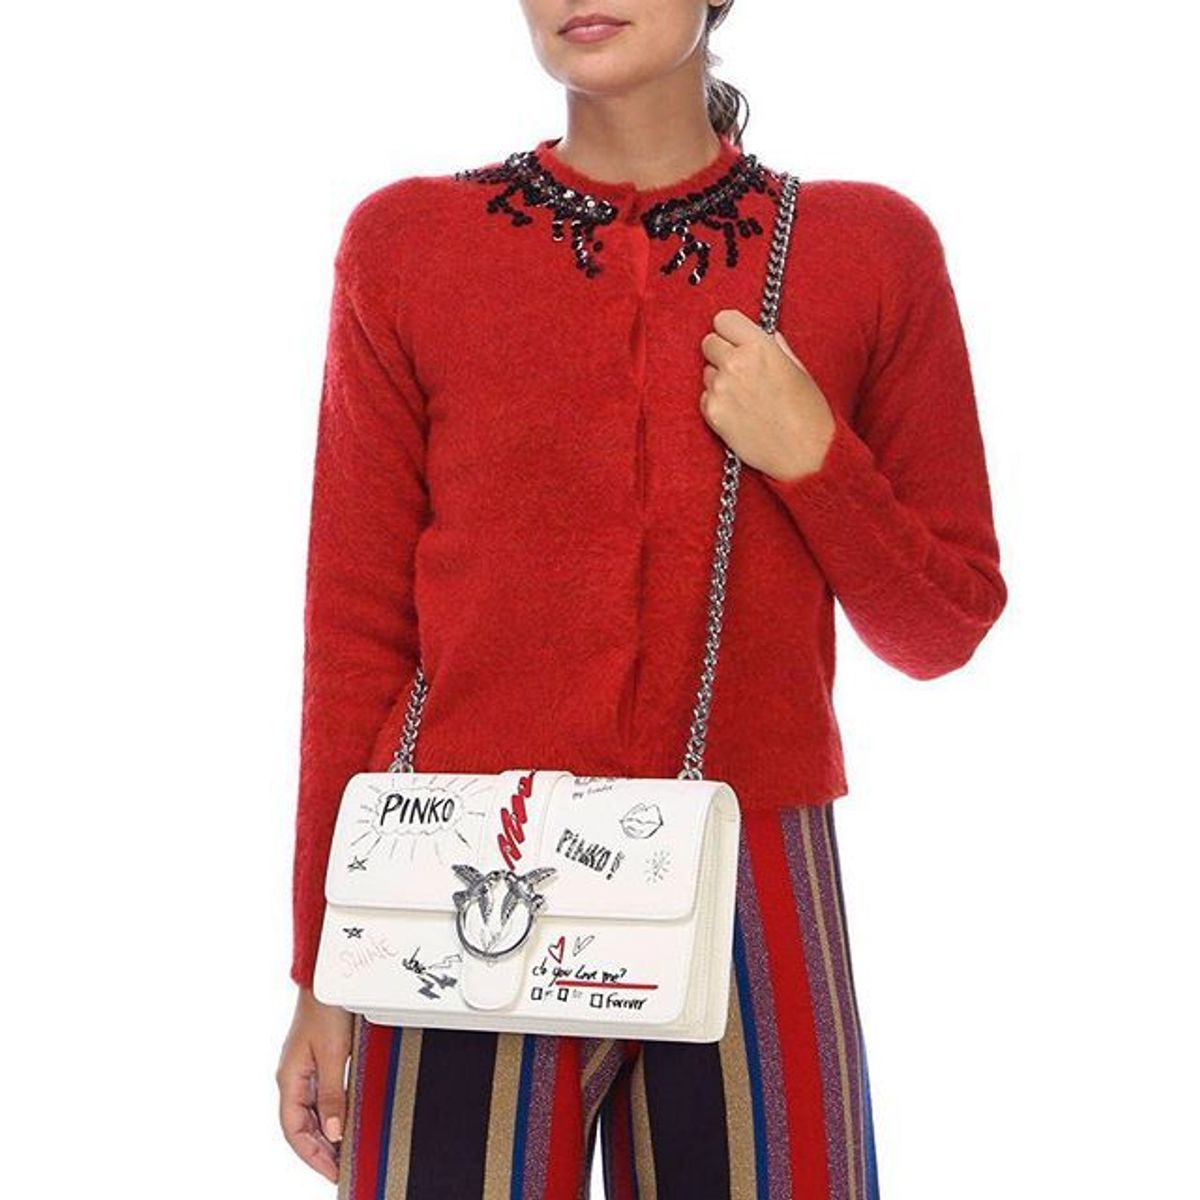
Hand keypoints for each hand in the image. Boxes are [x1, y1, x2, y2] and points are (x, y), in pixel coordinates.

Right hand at [277, 985, 353, 1182]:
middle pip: (301, 1126)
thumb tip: (333, 1132)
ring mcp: (303, 1070)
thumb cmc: (325, 1010)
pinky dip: (330, 1115)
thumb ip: (331, 1094)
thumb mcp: (331, 1054)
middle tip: (343, 1169)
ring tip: (345, 1153)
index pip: (294, 1131)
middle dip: (320, 1151)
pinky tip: (343, 1122)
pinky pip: (319, 1097)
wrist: (326, 978)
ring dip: (325, 1135)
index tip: (333, 1173)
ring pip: (310, 1113)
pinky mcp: (317, 1061)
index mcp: (289, 1079)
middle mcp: (293, 1078)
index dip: (312, 1155)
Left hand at [699, 308, 835, 482]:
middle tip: (740, 370)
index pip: (724, 319)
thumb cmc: (808, 413)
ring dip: (719, 379)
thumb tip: (765, 336)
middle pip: (708, 342)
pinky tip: (739, 413)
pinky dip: (716, 402)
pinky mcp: (712, 413)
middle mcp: (736, 364)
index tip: (736, 340)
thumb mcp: (799, 370)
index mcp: (759, 347)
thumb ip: (776, 348)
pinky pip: (704, 397)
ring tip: (745, 397)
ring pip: (706, 371)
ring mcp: (721, 389)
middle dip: (722, 352)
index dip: (730, 330)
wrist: (803, 455)